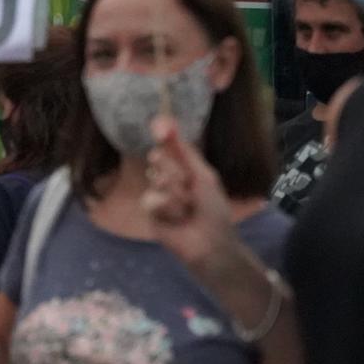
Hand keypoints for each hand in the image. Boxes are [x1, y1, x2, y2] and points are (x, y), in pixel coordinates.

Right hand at [142, 117, 237, 271]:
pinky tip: (175, 218)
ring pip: (155, 178)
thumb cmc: (213, 209)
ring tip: (186, 208)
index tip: (159, 128)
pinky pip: (149, 199)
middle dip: (174, 170)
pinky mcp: (150, 213)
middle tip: (187, 184)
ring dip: (174, 193)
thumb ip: (185, 151)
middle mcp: (169, 179)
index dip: (164, 136)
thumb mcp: (204, 176)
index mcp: (185, 169)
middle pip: (159, 159)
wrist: (210, 242)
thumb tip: (167, 121)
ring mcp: (158, 195)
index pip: (169, 147)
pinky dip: (165, 207)